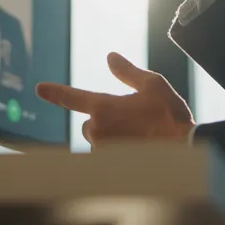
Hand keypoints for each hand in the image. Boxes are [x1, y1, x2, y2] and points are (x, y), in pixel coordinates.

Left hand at [36, 52, 194, 144]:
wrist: (184, 148)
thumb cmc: (169, 115)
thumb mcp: (152, 84)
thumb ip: (127, 72)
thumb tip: (110, 57)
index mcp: (104, 107)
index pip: (72, 97)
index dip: (55, 92)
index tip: (40, 88)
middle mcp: (98, 130)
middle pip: (89, 123)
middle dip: (104, 121)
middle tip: (133, 121)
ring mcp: (103, 151)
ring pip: (99, 141)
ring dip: (112, 138)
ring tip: (141, 138)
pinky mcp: (111, 167)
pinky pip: (107, 158)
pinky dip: (118, 153)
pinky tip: (139, 152)